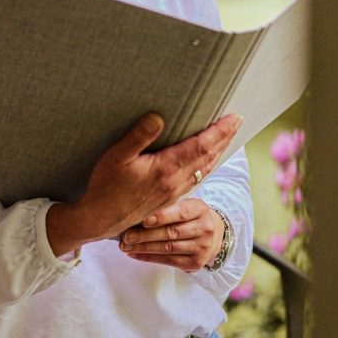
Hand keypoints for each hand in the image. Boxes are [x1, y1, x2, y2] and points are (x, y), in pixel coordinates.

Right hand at [46, 111, 242, 256]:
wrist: (100, 219)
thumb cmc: (105, 186)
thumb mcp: (117, 157)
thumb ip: (138, 136)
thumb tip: (159, 117)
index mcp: (166, 169)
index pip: (201, 146)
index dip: (219, 131)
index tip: (234, 117)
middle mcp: (176, 181)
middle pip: (209, 157)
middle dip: (225, 138)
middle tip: (238, 122)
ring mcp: (174, 192)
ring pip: (205, 169)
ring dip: (219, 152)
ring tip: (227, 138)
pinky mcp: (169, 198)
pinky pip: (197, 179)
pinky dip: (208, 165)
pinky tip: (207, 162)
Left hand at [119, 198, 223, 272]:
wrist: (214, 234)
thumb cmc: (190, 216)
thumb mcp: (185, 204)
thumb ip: (166, 205)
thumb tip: (136, 212)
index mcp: (200, 209)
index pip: (181, 213)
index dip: (162, 217)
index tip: (143, 220)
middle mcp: (204, 229)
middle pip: (171, 233)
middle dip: (145, 235)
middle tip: (126, 236)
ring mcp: (201, 247)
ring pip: (167, 248)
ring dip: (143, 248)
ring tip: (125, 246)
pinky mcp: (194, 263)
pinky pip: (168, 261)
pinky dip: (149, 257)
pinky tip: (134, 254)